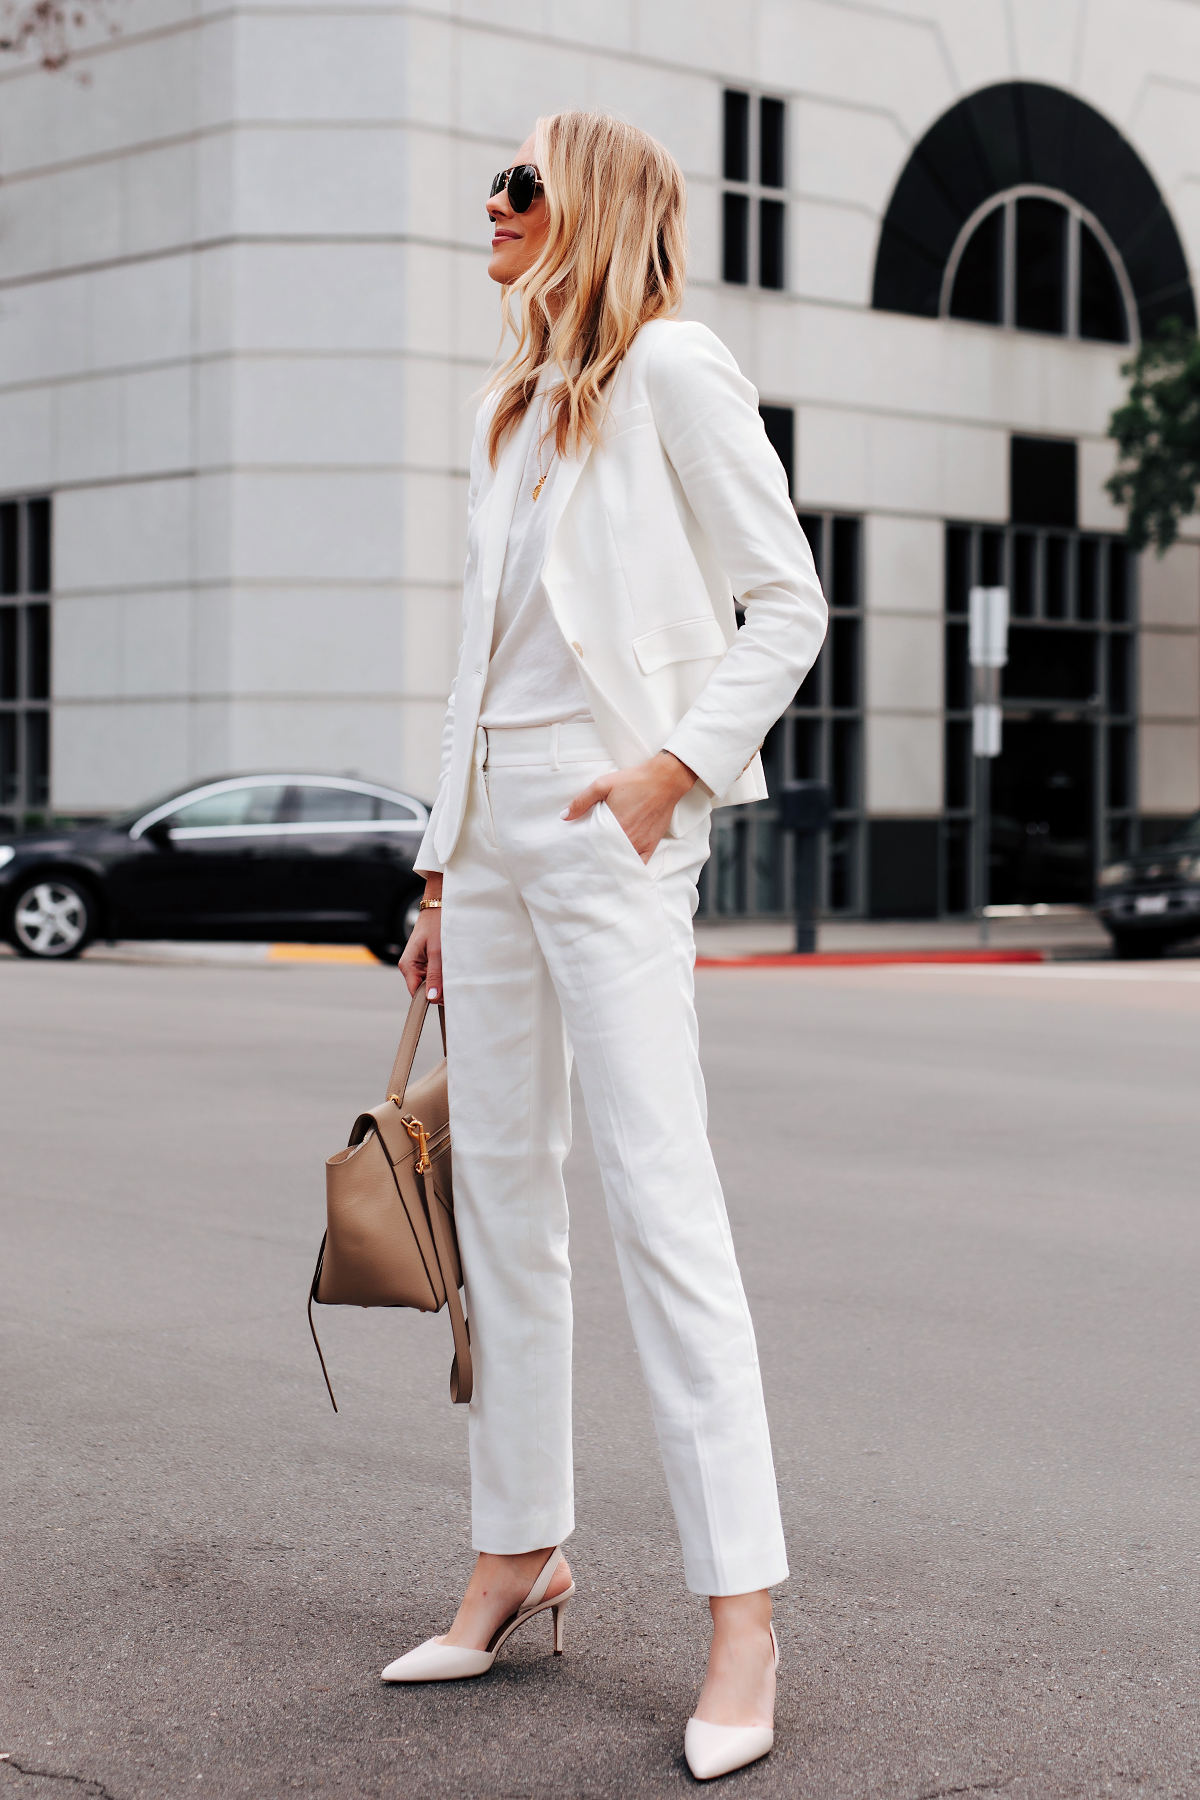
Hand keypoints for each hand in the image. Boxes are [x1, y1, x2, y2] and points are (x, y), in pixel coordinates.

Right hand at [399, 878, 442, 999]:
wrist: (439, 907)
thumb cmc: (436, 925)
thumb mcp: (437, 951)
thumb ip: (435, 975)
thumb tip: (432, 998)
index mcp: (408, 965)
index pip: (416, 993)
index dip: (431, 997)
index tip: (448, 996)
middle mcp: (410, 967)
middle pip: (424, 989)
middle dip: (439, 988)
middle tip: (454, 979)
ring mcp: (418, 965)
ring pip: (431, 982)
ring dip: (443, 980)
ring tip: (452, 968)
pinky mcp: (426, 961)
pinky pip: (435, 974)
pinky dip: (444, 973)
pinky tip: (450, 965)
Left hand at [562, 751, 696, 861]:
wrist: (664, 780)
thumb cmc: (634, 781)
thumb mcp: (603, 784)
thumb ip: (582, 801)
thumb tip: (564, 816)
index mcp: (613, 825)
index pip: (593, 845)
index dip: (584, 850)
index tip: (576, 852)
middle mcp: (627, 838)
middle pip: (606, 855)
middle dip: (596, 858)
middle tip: (585, 860)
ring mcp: (640, 843)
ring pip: (621, 861)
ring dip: (611, 863)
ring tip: (600, 865)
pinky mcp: (652, 844)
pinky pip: (640, 864)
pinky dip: (630, 867)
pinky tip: (621, 869)